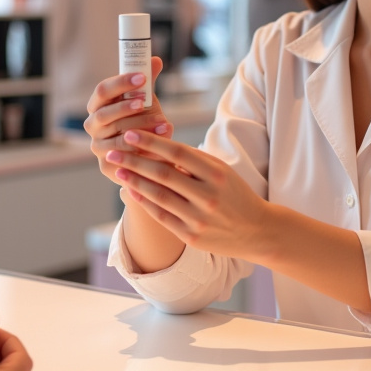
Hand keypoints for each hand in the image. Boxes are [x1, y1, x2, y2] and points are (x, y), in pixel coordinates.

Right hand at [85, 56, 173, 185]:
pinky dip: (143, 151)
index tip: (142, 77)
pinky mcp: (106, 166)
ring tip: (164, 123)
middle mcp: (92, 125)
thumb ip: (148, 82)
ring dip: (141, 129)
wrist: (145, 152)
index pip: (102, 90)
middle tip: (146, 101)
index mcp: (98, 105)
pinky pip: (123, 158)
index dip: (121, 83)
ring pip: (116, 137)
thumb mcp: (145, 100)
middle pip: (105, 114)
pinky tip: (160, 145)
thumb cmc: (141, 120)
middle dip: (127, 108)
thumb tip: (155, 60)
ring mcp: (97, 147)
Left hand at [105, 130, 270, 260]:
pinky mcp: (192, 236)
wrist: (257, 230)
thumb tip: (157, 146)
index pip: (177, 153)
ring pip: (159, 195)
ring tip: (117, 169)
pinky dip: (144, 202)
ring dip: (135, 181)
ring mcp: (200, 218)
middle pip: (163, 173)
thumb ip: (193, 161)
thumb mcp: (221, 171)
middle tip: (113, 151)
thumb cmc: (234, 194)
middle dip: (134, 160)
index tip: (130, 133)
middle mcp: (208, 195)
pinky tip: (131, 190)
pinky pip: (162, 216)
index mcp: (216, 173)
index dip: (151, 142)